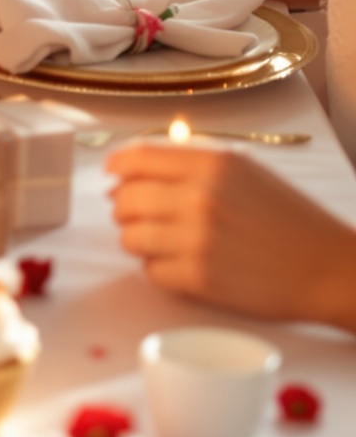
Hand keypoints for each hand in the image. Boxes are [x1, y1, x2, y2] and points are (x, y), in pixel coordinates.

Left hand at [106, 141, 355, 330]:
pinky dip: (159, 269)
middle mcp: (200, 197)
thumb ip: (194, 163)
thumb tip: (136, 170)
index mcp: (213, 164)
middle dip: (124, 207)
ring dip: (138, 240)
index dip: (118, 166)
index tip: (111, 174)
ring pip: (131, 238)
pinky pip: (151, 272)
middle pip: (126, 199)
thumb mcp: (246, 170)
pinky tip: (180, 265)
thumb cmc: (289, 218)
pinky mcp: (199, 279)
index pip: (139, 158)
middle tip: (136, 215)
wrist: (325, 267)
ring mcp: (197, 240)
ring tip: (160, 241)